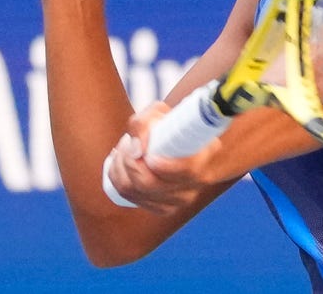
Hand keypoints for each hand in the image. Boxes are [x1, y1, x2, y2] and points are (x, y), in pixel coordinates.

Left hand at [106, 102, 222, 214]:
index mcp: (203, 158)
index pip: (187, 170)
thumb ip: (145, 123)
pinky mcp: (163, 208)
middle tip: (128, 141)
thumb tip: (136, 148)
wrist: (185, 144)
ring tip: (125, 148)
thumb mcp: (160, 113)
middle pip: (150, 185)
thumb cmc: (171, 125)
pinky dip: (119, 178)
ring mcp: (178, 201)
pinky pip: (130, 198)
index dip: (164, 166)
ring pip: (135, 192)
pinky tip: (123, 163)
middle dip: (129, 162)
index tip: (147, 153)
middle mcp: (193, 185)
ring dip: (120, 167)